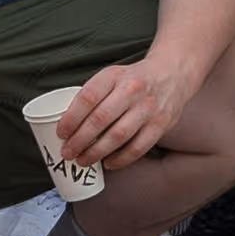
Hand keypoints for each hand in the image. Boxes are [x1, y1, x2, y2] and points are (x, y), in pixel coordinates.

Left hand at [55, 53, 198, 170]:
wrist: (173, 73)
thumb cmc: (134, 79)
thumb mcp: (113, 76)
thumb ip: (94, 96)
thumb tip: (68, 125)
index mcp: (114, 76)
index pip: (87, 97)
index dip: (71, 118)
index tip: (61, 133)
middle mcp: (132, 89)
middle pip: (100, 119)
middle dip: (79, 140)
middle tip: (68, 153)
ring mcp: (149, 107)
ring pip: (118, 136)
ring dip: (96, 152)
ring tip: (83, 160)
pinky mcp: (161, 123)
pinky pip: (138, 147)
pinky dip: (121, 159)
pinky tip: (108, 163)